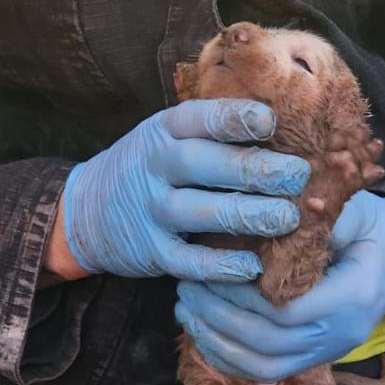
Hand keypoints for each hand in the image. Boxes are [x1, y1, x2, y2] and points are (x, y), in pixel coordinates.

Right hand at [57, 99, 309, 281]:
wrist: (86, 212)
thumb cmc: (151, 168)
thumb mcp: (169, 137)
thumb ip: (213, 132)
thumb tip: (287, 128)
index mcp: (164, 131)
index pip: (199, 118)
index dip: (234, 118)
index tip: (271, 123)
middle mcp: (155, 166)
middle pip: (203, 164)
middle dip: (254, 169)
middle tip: (298, 176)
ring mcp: (150, 209)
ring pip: (198, 211)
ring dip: (246, 214)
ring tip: (287, 218)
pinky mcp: (150, 251)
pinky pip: (187, 260)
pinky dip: (219, 265)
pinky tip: (252, 266)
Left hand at [175, 191, 384, 380]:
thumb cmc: (375, 228)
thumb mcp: (356, 211)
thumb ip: (319, 214)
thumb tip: (272, 208)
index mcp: (354, 297)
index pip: (287, 311)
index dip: (242, 296)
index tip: (211, 270)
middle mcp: (342, 334)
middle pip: (268, 342)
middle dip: (219, 317)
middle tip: (188, 286)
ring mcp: (329, 351)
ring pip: (263, 365)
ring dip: (218, 341)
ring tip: (187, 308)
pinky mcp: (315, 358)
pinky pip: (267, 372)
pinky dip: (230, 358)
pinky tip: (203, 332)